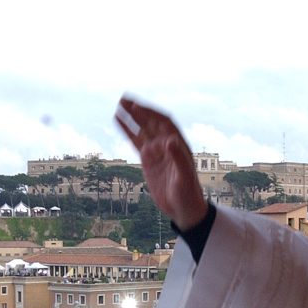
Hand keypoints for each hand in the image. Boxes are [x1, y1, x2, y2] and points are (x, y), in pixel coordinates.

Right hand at [115, 96, 207, 230]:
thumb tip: (169, 140)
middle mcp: (167, 144)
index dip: (151, 114)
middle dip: (139, 110)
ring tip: (120, 105)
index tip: (137, 107)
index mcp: (178, 144)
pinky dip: (127, 131)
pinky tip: (119, 121)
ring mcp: (156, 151)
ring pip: (142, 129)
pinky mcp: (148, 160)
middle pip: (151, 122)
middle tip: (124, 99)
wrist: (184, 208)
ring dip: (132, 116)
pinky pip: (136, 141)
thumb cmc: (188, 193)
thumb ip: (178, 158)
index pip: (164, 123)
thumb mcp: (184, 177)